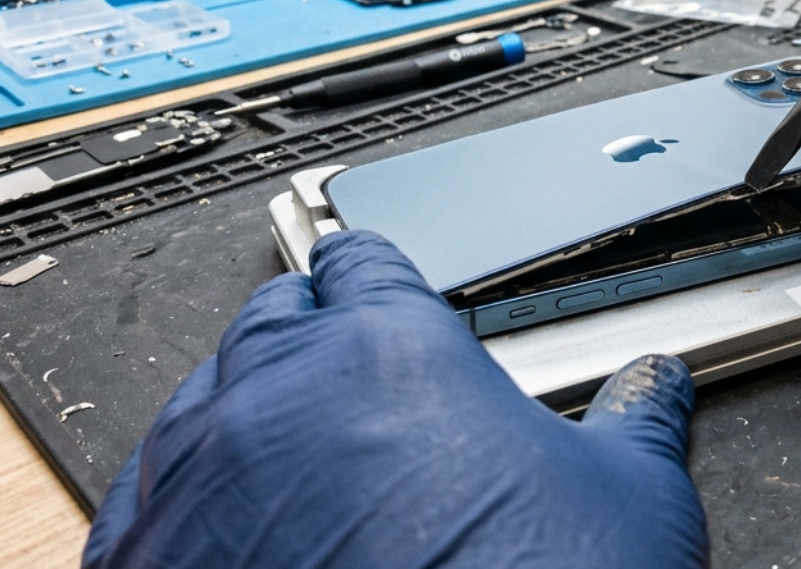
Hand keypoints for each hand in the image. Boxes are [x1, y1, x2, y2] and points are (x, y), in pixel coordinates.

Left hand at [83, 231, 706, 568]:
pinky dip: (187, 492)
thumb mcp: (629, 503)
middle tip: (349, 368)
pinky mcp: (145, 566)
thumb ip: (637, 423)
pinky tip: (228, 516)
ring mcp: (202, 483)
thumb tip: (655, 389)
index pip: (363, 262)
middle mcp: (279, 399)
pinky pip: (147, 493)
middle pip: (275, 319)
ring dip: (246, 406)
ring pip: (203, 398)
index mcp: (389, 351)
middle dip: (311, 334)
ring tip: (294, 445)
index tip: (379, 287)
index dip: (377, 274)